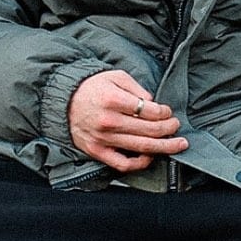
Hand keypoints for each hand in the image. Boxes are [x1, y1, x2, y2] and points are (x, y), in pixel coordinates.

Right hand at [67, 69, 186, 171]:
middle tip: (176, 126)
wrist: (62, 100)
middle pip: (150, 130)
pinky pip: (123, 164)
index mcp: (113, 100)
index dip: (165, 112)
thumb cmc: (91, 87)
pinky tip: (150, 156)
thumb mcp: (115, 77)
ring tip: (177, 144)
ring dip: (165, 147)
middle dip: (169, 128)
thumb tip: (154, 104)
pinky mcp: (97, 151)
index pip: (149, 111)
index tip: (168, 112)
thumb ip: (137, 89)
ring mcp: (103, 139)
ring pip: (142, 148)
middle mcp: (109, 121)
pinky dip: (140, 163)